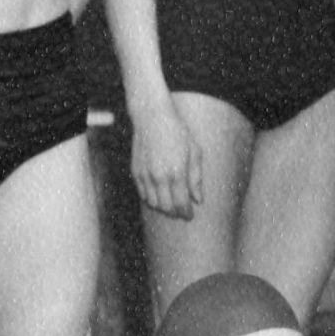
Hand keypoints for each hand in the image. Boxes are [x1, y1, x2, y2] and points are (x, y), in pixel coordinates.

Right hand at [129, 95, 203, 219]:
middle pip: (166, 207)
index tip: (190, 216)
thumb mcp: (195, 153)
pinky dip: (151, 199)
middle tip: (182, 213)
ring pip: (153, 203)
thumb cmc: (179, 134)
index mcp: (176, 173)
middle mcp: (159, 177)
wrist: (153, 119)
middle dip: (175, 213)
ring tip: (172, 205)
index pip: (181, 203)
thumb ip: (196, 179)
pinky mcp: (136, 172)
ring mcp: (145, 175)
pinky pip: (143, 194)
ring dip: (163, 207)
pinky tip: (159, 196)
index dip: (186, 213)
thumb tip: (198, 200)